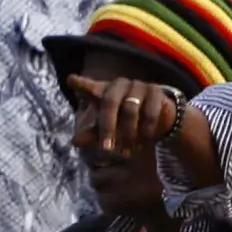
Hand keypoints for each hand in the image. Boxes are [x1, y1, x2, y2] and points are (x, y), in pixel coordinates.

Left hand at [69, 74, 218, 185]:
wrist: (160, 121)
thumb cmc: (127, 124)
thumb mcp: (108, 132)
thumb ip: (92, 135)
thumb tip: (74, 141)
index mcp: (104, 92)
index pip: (90, 87)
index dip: (81, 84)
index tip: (70, 80)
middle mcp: (119, 85)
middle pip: (109, 102)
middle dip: (107, 128)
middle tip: (105, 150)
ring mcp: (138, 85)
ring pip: (130, 109)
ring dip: (128, 133)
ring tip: (128, 151)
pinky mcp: (156, 91)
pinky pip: (149, 112)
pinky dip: (146, 129)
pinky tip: (145, 139)